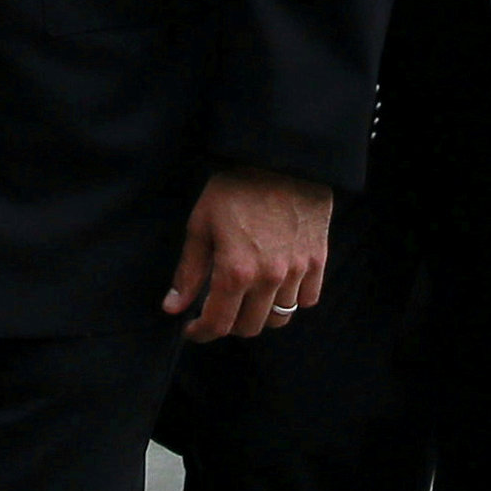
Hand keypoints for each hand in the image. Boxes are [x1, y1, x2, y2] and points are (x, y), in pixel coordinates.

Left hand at [162, 167, 331, 341]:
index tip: (192, 329)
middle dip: (228, 325)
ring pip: (280, 318)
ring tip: (247, 299)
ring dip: (260, 315)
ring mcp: (297, 271)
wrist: (281, 157)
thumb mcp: (201, 224)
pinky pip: (308, 299)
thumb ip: (189, 271)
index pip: (217, 324)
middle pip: (249, 327)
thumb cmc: (235, 187)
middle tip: (218, 308)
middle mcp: (268, 279)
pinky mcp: (317, 259)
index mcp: (235, 271)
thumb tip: (172, 308)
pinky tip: (278, 285)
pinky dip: (292, 299)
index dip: (201, 333)